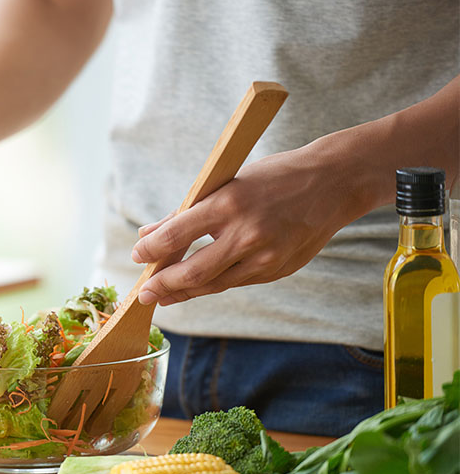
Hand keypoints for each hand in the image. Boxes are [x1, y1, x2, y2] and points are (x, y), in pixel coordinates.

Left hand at [131, 146, 354, 304]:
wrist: (335, 183)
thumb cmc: (275, 177)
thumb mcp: (227, 183)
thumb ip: (186, 212)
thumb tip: (147, 234)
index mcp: (229, 204)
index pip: (176, 235)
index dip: (150, 250)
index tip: (137, 256)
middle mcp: (247, 234)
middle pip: (192, 273)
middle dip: (162, 286)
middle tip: (143, 294)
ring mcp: (265, 257)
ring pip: (213, 284)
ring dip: (183, 293)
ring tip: (162, 296)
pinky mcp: (277, 271)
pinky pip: (235, 282)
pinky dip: (212, 285)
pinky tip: (195, 286)